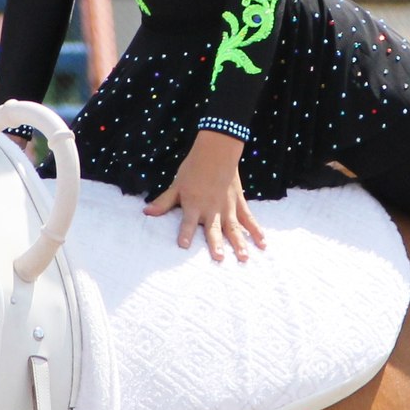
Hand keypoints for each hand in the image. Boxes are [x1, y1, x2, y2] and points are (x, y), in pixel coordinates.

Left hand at [145, 130, 265, 262]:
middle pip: (213, 229)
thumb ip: (163, 202)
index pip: (188, 222)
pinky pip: (248, 219)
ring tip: (244, 258)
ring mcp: (228, 207)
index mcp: (194, 205)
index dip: (185, 233)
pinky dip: (256, 231)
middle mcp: (212, 209)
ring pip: (233, 228)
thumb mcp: (176, 185)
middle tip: (219, 258)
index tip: (184, 246)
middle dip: (216, 244)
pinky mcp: (239, 203)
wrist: (217, 152)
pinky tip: (262, 243)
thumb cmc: (193, 169)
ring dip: (239, 243)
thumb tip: (146, 212)